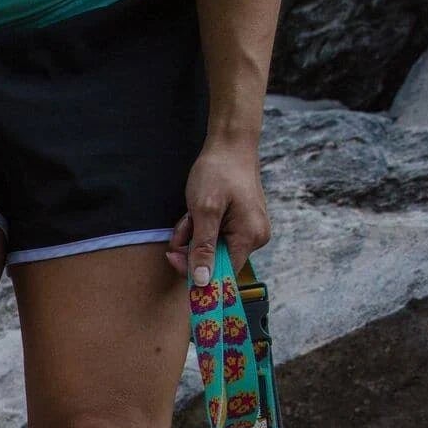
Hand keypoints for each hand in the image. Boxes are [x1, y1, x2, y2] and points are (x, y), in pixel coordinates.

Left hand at [168, 137, 270, 283]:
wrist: (229, 145)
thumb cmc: (217, 173)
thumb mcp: (204, 211)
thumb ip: (203, 248)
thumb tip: (202, 281)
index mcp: (249, 237)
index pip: (222, 273)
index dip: (195, 271)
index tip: (173, 257)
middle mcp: (254, 237)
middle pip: (214, 261)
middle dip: (191, 246)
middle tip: (184, 224)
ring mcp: (248, 230)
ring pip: (210, 248)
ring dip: (192, 236)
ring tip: (191, 214)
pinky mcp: (239, 224)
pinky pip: (213, 236)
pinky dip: (199, 228)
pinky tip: (196, 212)